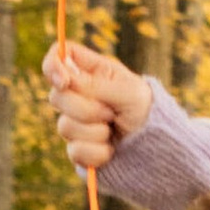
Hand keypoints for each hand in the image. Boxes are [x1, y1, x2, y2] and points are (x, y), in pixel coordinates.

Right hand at [44, 40, 151, 174]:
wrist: (156, 147)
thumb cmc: (146, 111)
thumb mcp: (129, 92)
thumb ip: (96, 85)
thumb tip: (65, 80)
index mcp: (91, 71)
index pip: (59, 57)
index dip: (53, 65)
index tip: (64, 82)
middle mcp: (78, 95)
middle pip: (56, 96)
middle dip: (85, 109)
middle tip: (111, 113)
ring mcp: (75, 122)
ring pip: (64, 127)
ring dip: (95, 132)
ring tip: (114, 130)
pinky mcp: (78, 149)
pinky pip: (74, 152)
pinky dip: (96, 152)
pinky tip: (111, 151)